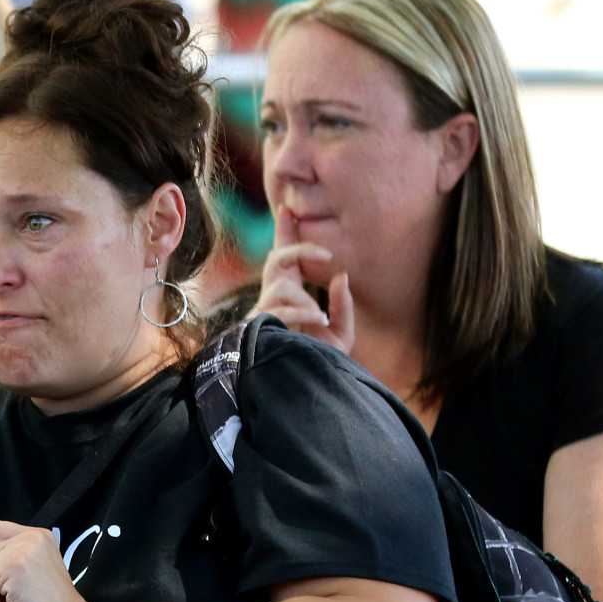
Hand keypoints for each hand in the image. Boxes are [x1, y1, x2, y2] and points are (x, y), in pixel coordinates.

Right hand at [254, 206, 354, 353]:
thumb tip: (340, 277)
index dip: (286, 233)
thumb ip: (342, 306)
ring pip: (280, 287)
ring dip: (303, 300)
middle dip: (298, 250)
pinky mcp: (260, 331)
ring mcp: (265, 315)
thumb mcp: (340, 334)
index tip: (288, 208)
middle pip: (277, 260)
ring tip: (318, 318)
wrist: (302, 393)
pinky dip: (300, 313)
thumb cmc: (318, 364)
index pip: (286, 258)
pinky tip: (315, 321)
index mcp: (290, 296)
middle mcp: (274, 300)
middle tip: (327, 254)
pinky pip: (278, 312)